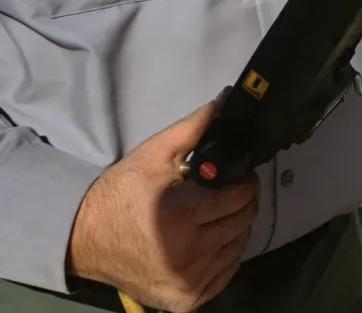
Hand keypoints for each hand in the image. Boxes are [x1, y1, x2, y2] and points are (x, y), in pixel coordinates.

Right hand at [67, 101, 258, 312]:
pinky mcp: (185, 301)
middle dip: (242, 203)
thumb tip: (224, 102)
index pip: (240, 198)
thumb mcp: (154, 155)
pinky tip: (212, 240)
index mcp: (184, 217)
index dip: (245, 183)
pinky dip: (225, 256)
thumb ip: (191, 129)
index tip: (240, 177)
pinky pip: (225, 274)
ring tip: (219, 215)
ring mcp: (189, 282)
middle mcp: (191, 255)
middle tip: (230, 194)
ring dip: (235, 229)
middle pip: (242, 223)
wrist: (84, 239)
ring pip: (237, 248)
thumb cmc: (121, 194)